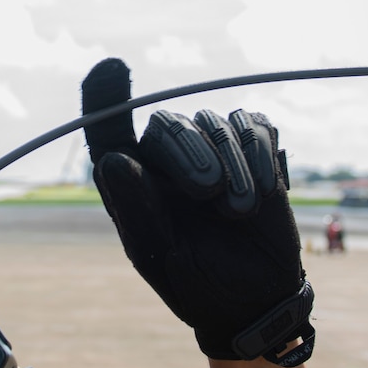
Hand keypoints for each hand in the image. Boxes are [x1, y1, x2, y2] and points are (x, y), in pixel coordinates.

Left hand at [81, 58, 314, 364]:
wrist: (254, 300)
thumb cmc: (197, 281)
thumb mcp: (161, 256)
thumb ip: (138, 210)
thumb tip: (113, 161)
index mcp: (131, 182)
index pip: (107, 130)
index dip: (103, 96)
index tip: (111, 67)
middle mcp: (166, 159)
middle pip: (168, 123)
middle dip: (189, 152)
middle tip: (208, 194)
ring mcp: (211, 149)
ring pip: (215, 122)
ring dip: (231, 164)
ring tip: (239, 212)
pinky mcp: (251, 149)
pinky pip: (254, 124)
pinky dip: (259, 153)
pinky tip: (264, 192)